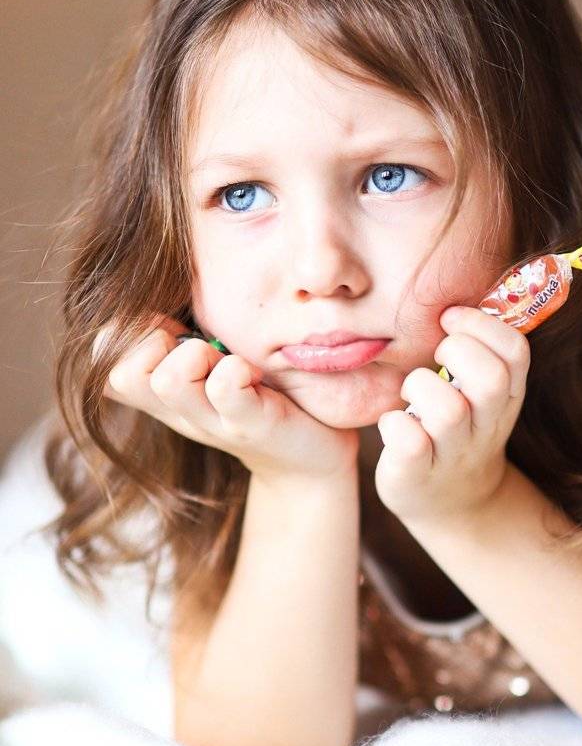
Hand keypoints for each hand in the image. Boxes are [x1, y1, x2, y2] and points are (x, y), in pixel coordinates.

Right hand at [95, 317, 358, 483]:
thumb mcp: (214, 363)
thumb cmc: (265, 395)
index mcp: (165, 393)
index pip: (105, 356)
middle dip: (157, 344)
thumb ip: (184, 334)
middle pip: (122, 374)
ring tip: (230, 362)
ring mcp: (213, 423)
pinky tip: (256, 374)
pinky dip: (237, 370)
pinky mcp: (252, 426)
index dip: (132, 331)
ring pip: (167, 380)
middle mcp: (180, 412)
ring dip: (198, 356)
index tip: (178, 332)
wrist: (313, 458)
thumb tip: (158, 287)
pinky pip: (224, 389)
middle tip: (202, 349)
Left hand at [374, 305, 529, 527]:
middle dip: (457, 351)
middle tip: (436, 356)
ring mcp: (455, 452)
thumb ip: (479, 347)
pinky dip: (394, 425)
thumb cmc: (459, 428)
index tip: (449, 319)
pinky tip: (394, 424)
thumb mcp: (483, 392)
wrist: (454, 504)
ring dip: (419, 388)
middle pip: (492, 379)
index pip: (516, 350)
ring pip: (448, 410)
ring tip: (412, 395)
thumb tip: (455, 288)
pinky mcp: (419, 474)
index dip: (482, 325)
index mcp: (506, 396)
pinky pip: (410, 442)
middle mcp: (487, 424)